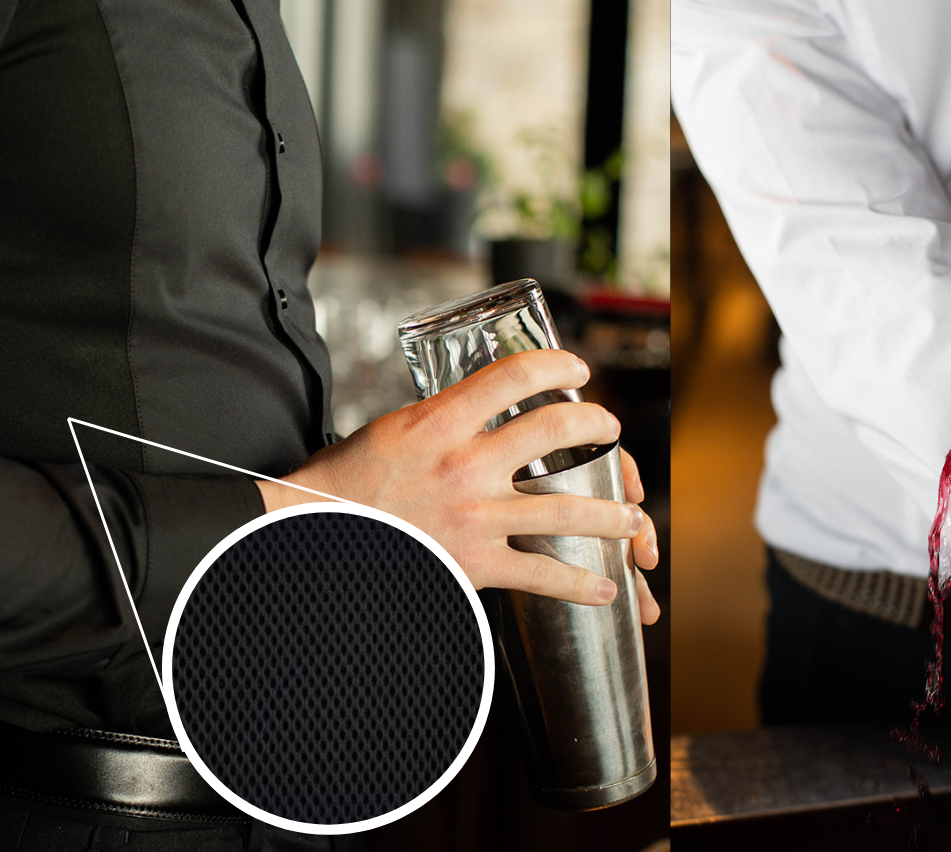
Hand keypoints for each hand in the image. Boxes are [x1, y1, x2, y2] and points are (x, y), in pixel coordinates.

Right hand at [257, 350, 660, 622]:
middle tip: (611, 431)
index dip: (556, 365)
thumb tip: (481, 404)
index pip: (513, 377)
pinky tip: (605, 585)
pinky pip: (545, 575)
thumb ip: (445, 417)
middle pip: (556, 432)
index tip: (577, 369)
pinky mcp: (476, 565)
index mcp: (440, 423)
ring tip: (633, 516)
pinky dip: (582, 583)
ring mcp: (475, 518)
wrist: (317, 534)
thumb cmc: (349, 483)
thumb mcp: (394, 428)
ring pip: (567, 508)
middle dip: (598, 427)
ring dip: (612, 512)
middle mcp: (464, 466)